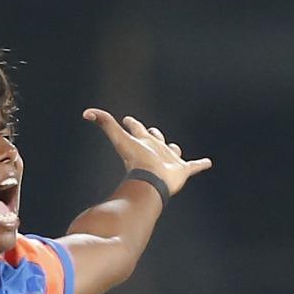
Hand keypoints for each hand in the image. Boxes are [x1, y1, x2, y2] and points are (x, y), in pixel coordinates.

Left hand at [82, 108, 211, 196]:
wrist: (151, 180)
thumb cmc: (137, 160)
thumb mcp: (119, 137)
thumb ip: (104, 123)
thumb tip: (85, 112)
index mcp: (142, 143)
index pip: (136, 129)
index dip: (132, 124)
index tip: (127, 120)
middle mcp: (155, 150)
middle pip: (155, 139)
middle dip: (154, 135)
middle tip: (152, 131)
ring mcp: (169, 161)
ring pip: (173, 152)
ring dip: (174, 151)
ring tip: (176, 150)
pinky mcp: (182, 170)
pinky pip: (193, 166)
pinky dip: (200, 164)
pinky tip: (208, 162)